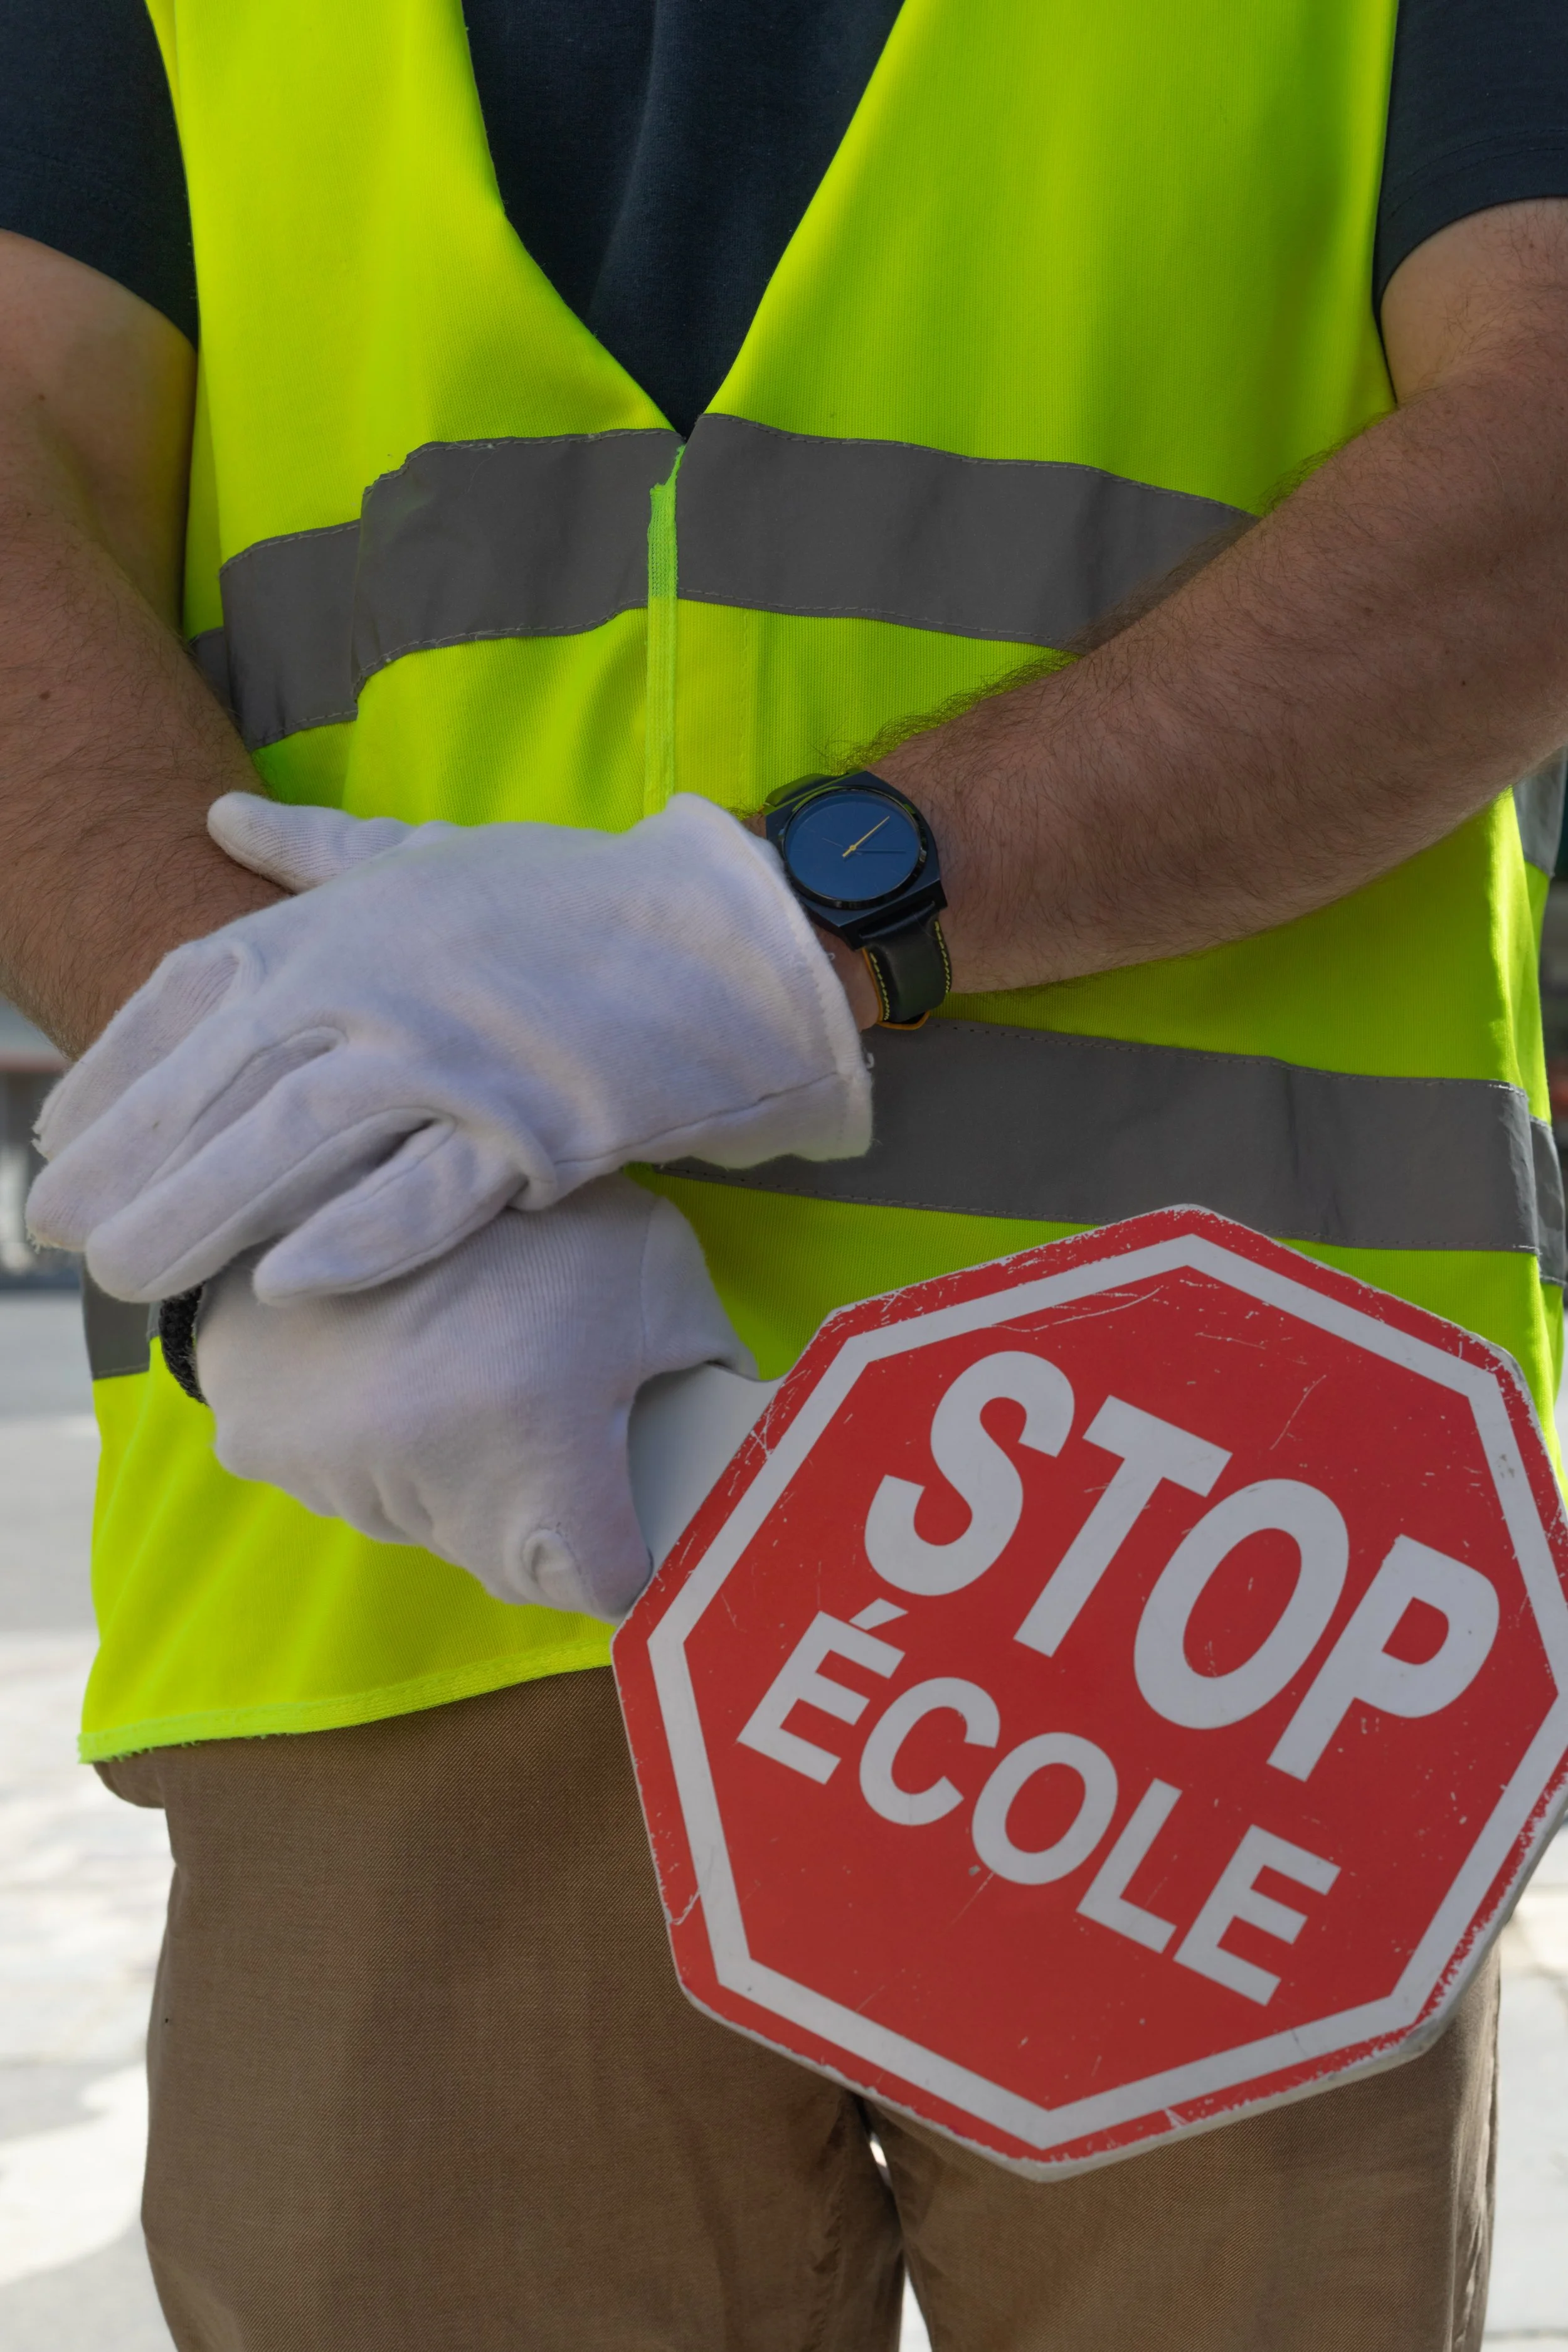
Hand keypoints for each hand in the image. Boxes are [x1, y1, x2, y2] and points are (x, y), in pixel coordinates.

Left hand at [28, 792, 868, 1303]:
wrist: (730, 933)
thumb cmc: (578, 901)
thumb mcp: (434, 854)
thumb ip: (318, 851)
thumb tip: (222, 816)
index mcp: (344, 921)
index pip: (186, 999)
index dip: (109, 1077)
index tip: (54, 1142)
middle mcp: (376, 983)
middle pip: (215, 1085)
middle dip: (123, 1166)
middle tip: (58, 1239)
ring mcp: (451, 1055)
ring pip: (293, 1144)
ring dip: (200, 1215)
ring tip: (131, 1282)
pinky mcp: (531, 1126)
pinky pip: (430, 1191)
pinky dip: (359, 1236)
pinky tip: (285, 1283)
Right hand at [190, 1175, 754, 1620]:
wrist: (355, 1119)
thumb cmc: (527, 1199)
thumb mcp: (655, 1264)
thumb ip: (700, 1360)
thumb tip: (728, 1425)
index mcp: (538, 1451)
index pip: (601, 1582)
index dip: (625, 1550)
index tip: (623, 1504)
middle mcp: (426, 1482)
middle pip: (503, 1557)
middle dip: (529, 1500)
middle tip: (531, 1393)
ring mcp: (329, 1469)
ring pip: (416, 1519)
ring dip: (442, 1466)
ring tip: (451, 1351)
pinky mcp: (254, 1440)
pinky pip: (333, 1477)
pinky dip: (361, 1433)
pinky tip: (380, 1347)